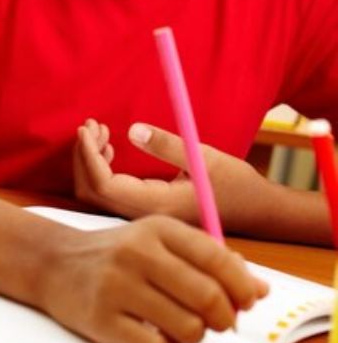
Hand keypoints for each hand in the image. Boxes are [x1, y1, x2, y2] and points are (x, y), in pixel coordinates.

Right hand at [38, 215, 267, 342]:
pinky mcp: (101, 320)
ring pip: (189, 328)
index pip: (218, 260)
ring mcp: (116, 287)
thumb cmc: (116, 256)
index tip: (245, 302)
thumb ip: (208, 261)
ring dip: (195, 335)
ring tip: (179, 327)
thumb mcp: (158, 243)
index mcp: (156, 229)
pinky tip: (156, 338)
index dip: (242, 288)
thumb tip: (260, 290)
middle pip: (209, 298)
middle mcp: (136, 253)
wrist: (51, 263)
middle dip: (224, 318)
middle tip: (217, 322)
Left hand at [73, 118, 262, 223]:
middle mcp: (144, 216)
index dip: (88, 156)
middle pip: (91, 192)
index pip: (104, 185)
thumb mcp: (203, 158)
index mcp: (157, 205)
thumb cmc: (235, 185)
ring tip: (100, 132)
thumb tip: (131, 130)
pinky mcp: (144, 211)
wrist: (257, 212)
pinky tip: (111, 151)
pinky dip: (101, 170)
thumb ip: (167, 145)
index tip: (86, 128)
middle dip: (84, 156)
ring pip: (97, 195)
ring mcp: (143, 216)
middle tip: (92, 125)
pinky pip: (109, 195)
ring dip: (91, 162)